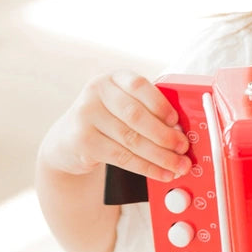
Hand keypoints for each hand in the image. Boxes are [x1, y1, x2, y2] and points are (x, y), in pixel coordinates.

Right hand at [40, 71, 191, 182]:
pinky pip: (122, 157)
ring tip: (178, 165)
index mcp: (114, 78)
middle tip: (183, 148)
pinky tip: (162, 173)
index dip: (160, 104)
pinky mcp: (82, 141)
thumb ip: (148, 110)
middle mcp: (96, 92)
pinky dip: (146, 168)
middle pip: (136, 116)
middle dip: (165, 135)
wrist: (68, 140)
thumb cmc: (108, 120)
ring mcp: (86, 115)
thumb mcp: (123, 105)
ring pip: (131, 139)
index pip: (139, 85)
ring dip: (160, 156)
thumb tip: (180, 131)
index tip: (177, 121)